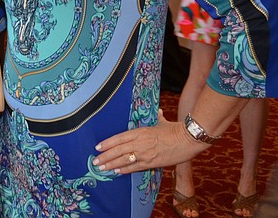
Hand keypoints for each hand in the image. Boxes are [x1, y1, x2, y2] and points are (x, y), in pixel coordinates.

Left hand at [92, 110, 208, 173]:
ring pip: (123, 160)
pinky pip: (135, 167)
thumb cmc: (175, 129)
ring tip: (101, 168)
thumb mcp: (162, 122)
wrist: (188, 139)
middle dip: (105, 156)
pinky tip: (116, 171)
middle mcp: (139, 143)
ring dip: (111, 164)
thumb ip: (157, 117)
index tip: (98, 147)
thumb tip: (158, 111)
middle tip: (95, 161)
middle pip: (118, 150)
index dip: (107, 143)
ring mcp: (145, 154)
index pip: (119, 138)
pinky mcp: (152, 163)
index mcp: (140, 132)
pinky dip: (124, 170)